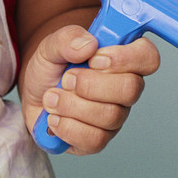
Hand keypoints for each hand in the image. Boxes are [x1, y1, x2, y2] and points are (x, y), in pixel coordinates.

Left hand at [20, 25, 159, 154]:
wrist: (30, 97)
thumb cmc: (49, 70)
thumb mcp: (50, 46)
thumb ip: (67, 38)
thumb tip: (89, 44)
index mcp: (121, 61)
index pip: (148, 57)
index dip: (125, 58)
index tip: (94, 59)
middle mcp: (124, 90)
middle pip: (131, 89)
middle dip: (90, 84)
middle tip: (66, 79)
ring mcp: (114, 117)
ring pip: (110, 116)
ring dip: (72, 105)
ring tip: (51, 97)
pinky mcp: (98, 140)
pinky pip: (94, 140)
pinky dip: (67, 128)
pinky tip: (54, 118)